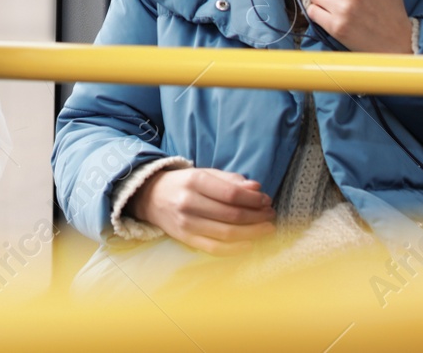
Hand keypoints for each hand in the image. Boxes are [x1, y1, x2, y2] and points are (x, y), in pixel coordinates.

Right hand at [129, 168, 276, 254]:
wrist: (151, 197)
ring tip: (267, 229)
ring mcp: (187, 224)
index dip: (253, 199)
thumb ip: (230, 180)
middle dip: (257, 216)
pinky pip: (215, 248)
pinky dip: (235, 249)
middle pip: (231, 215)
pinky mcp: (186, 239)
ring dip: (252, 233)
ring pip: (226, 233)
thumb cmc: (184, 183)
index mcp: (195, 181)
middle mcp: (189, 203)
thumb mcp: (204, 173)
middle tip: (271, 215)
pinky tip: (249, 244)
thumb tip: (257, 189)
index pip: (231, 194)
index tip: (267, 200)